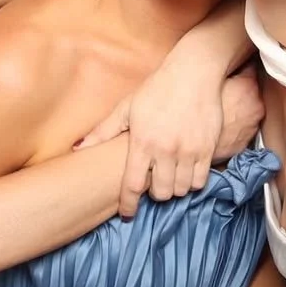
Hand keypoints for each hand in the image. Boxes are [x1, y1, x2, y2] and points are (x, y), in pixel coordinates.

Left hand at [76, 60, 263, 218]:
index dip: (128, 204)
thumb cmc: (157, 89)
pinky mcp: (207, 148)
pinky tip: (187, 171)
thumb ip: (103, 131)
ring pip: (181, 190)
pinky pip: (201, 180)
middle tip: (153, 183)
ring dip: (174, 188)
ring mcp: (188, 151)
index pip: (133, 185)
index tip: (127, 213)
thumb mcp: (126, 108)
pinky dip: (193, 181)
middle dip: (155, 193)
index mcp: (142, 142)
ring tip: (170, 176)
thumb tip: (78, 148)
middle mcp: (165, 150)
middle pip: (161, 193)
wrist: (194, 73)